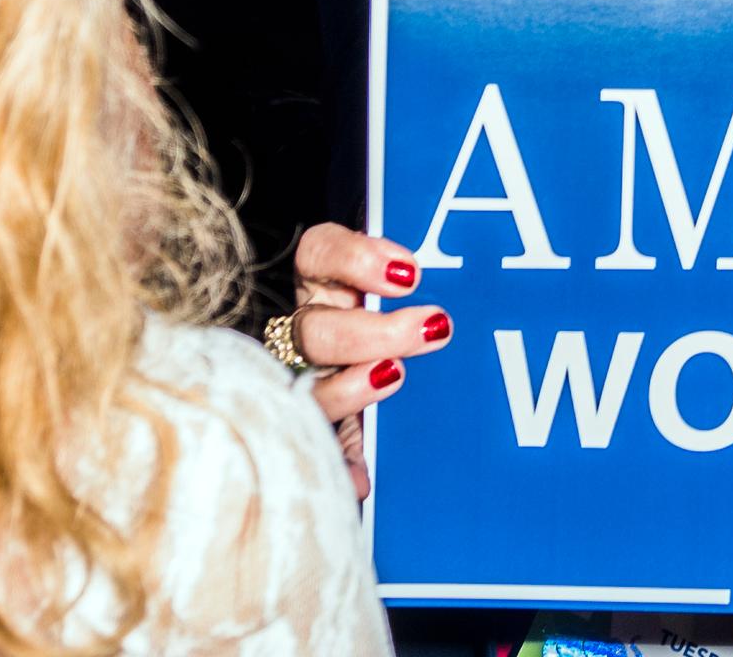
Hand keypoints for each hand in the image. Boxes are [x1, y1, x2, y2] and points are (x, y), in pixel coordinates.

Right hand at [277, 223, 452, 499]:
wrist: (367, 394)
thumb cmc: (388, 331)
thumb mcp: (394, 306)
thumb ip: (404, 299)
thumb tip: (424, 295)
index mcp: (323, 289)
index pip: (318, 255)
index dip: (355, 258)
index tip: (408, 273)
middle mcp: (305, 335)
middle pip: (315, 329)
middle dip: (374, 332)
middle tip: (430, 329)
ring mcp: (302, 385)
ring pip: (307, 387)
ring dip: (350, 389)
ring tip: (393, 379)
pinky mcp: (313, 430)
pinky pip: (317, 447)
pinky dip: (341, 462)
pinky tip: (361, 476)